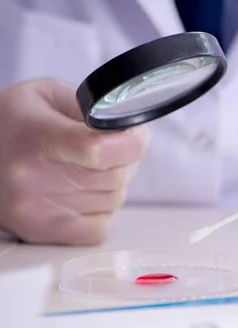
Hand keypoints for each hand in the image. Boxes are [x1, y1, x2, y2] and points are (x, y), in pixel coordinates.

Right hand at [0, 79, 147, 244]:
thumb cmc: (13, 122)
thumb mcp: (45, 94)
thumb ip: (91, 106)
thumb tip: (129, 127)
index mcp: (37, 138)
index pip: (101, 150)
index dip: (132, 142)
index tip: (134, 135)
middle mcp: (33, 179)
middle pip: (116, 176)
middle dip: (124, 160)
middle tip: (108, 148)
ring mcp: (37, 210)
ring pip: (115, 200)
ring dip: (113, 184)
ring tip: (86, 168)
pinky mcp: (41, 232)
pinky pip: (102, 227)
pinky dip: (103, 210)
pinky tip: (84, 193)